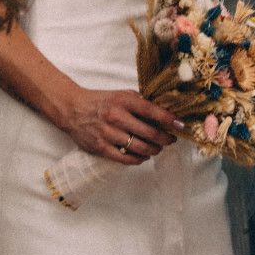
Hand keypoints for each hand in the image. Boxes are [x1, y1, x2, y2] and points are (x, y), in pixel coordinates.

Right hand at [61, 86, 178, 164]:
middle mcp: (116, 116)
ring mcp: (108, 133)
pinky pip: (126, 158)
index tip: (181, 125)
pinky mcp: (100, 147)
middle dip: (165, 139)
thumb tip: (165, 114)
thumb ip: (141, 103)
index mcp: (123, 101)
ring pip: (140, 148)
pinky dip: (139, 159)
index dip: (169, 120)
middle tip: (171, 140)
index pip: (152, 111)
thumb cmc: (102, 102)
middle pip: (149, 133)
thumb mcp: (122, 96)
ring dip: (154, 150)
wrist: (73, 109)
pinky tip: (144, 156)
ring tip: (158, 148)